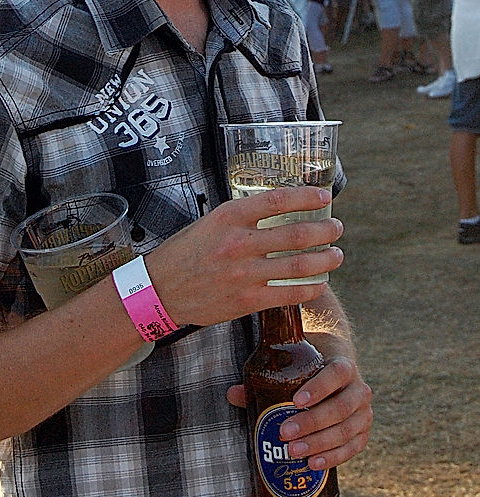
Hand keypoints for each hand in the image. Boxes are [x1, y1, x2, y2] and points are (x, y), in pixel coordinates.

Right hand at [145, 188, 343, 327]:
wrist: (160, 290)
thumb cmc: (186, 253)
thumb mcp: (209, 223)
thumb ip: (241, 218)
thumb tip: (278, 211)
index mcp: (228, 217)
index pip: (278, 201)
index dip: (306, 197)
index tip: (324, 195)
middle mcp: (238, 243)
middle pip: (296, 235)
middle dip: (324, 231)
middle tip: (336, 228)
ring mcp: (244, 274)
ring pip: (298, 266)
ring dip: (325, 260)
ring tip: (336, 255)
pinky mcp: (246, 300)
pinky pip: (288, 294)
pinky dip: (310, 288)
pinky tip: (320, 283)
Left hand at [227, 355, 372, 469]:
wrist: (336, 371)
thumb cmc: (309, 370)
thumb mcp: (293, 367)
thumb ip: (264, 380)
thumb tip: (232, 394)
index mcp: (343, 366)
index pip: (336, 374)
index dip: (318, 388)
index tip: (295, 401)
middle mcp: (359, 389)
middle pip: (340, 407)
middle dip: (311, 423)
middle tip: (284, 433)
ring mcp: (364, 412)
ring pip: (347, 430)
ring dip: (320, 443)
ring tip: (294, 451)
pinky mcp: (363, 433)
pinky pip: (353, 448)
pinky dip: (333, 457)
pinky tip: (313, 464)